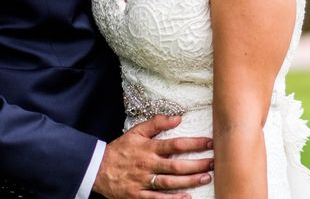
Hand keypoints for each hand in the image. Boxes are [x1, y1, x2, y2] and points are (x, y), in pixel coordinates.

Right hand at [93, 115, 213, 198]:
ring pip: (170, 182)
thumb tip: (178, 118)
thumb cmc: (120, 149)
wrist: (95, 168)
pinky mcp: (137, 195)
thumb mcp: (136, 132)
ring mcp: (142, 181)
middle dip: (197, 164)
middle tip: (213, 163)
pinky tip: (187, 197)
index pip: (175, 144)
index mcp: (148, 147)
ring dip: (189, 181)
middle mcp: (147, 164)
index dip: (194, 143)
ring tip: (206, 178)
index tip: (210, 143)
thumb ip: (156, 123)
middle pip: (176, 165)